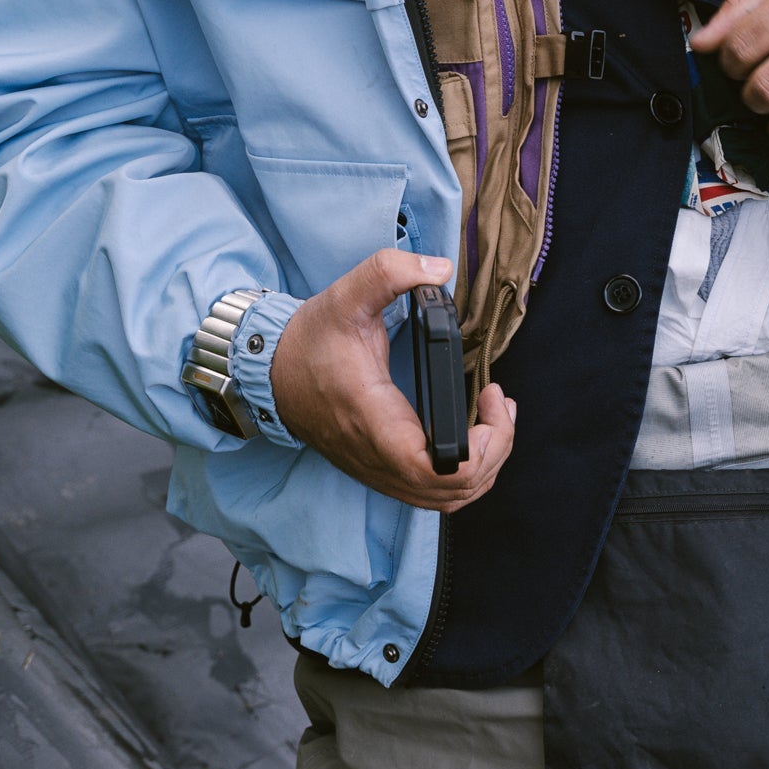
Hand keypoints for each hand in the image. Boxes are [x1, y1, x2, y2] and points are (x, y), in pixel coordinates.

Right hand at [270, 248, 515, 511]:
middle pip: (453, 491)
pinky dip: (462, 475)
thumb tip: (439, 269)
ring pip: (445, 500)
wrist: (271, 371)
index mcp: (374, 419)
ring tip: (494, 418)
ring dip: (483, 467)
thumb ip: (389, 273)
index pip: (433, 469)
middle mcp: (376, 456)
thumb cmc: (309, 340)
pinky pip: (429, 493)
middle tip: (497, 404)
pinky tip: (472, 437)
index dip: (477, 451)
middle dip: (494, 452)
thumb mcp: (346, 296)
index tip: (487, 402)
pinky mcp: (378, 470)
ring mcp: (377, 469)